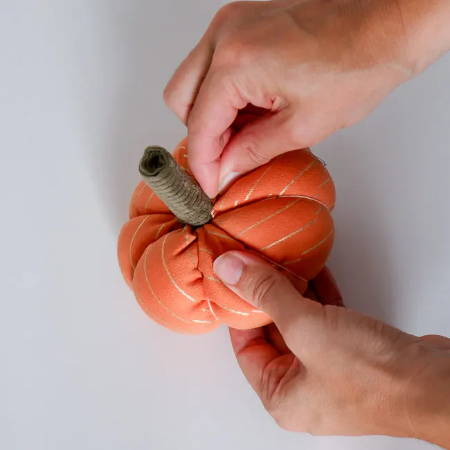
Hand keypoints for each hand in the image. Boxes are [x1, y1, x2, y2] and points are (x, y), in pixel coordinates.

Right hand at [164, 0, 449, 196]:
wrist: (384, 25)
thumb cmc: (358, 66)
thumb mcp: (302, 126)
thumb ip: (252, 152)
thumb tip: (223, 170)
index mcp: (237, 62)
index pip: (199, 126)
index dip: (202, 164)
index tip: (209, 185)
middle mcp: (224, 36)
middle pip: (180, 100)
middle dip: (201, 136)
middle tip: (228, 158)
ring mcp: (231, 24)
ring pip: (191, 81)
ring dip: (210, 114)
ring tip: (247, 132)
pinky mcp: (241, 23)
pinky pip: (210, 65)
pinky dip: (222, 94)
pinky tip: (251, 108)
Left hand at [213, 251, 449, 446]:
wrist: (436, 384)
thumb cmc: (371, 374)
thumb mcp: (305, 328)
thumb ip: (265, 294)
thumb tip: (229, 268)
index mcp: (281, 396)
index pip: (245, 347)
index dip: (240, 310)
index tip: (237, 279)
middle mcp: (303, 389)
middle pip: (273, 333)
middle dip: (268, 296)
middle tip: (259, 263)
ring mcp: (330, 372)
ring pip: (301, 324)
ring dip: (295, 292)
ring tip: (284, 260)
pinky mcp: (355, 355)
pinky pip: (326, 321)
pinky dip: (320, 297)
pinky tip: (315, 270)